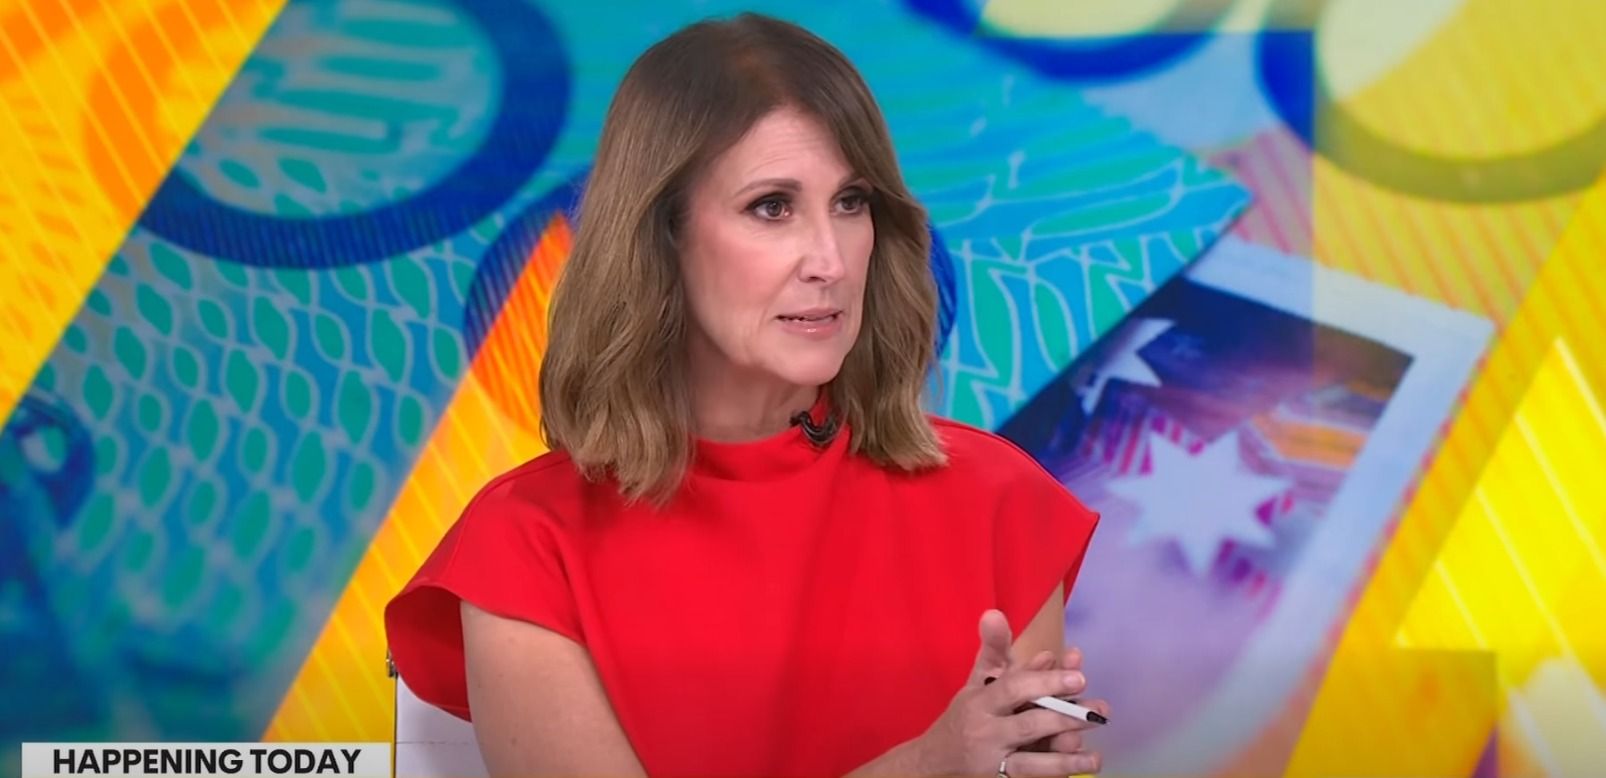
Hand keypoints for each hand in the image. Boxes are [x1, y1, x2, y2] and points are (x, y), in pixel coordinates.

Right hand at [911, 610, 1102, 776]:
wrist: (934, 763)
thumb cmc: (965, 716)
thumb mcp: (976, 681)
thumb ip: (993, 650)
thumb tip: (995, 613)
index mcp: (980, 701)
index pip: (1013, 688)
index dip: (1045, 680)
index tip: (1078, 674)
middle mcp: (985, 731)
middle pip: (1028, 724)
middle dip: (1064, 717)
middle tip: (1097, 710)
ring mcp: (993, 761)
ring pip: (1031, 761)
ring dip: (1065, 757)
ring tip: (1096, 753)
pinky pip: (1031, 777)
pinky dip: (1056, 772)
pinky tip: (1082, 765)